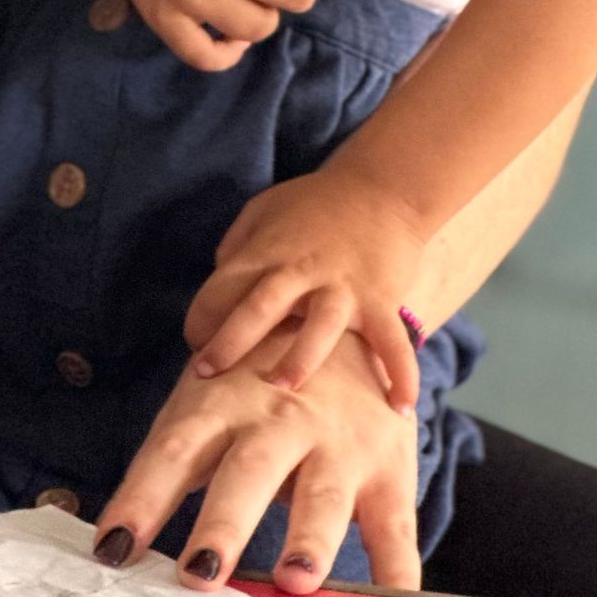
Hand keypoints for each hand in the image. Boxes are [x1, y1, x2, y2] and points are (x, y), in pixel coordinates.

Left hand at [92, 324, 418, 596]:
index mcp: (221, 402)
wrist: (342, 316)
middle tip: (200, 574)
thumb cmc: (251, 380)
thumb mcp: (204, 400)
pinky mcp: (387, 467)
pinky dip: (398, 570)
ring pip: (323, 493)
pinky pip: (395, 525)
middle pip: (247, 472)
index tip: (114, 549)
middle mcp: (279, 419)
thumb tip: (115, 545)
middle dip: (224, 524)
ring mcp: (338, 442)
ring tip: (296, 581)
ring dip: (309, 539)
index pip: (173, 451)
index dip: (142, 498)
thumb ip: (168, 466)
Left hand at [184, 171, 427, 410]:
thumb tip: (216, 285)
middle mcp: (301, 269)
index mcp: (268, 250)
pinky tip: (400, 408)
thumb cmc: (315, 202)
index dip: (201, 318)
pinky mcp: (380, 299)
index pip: (222, 287)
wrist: (384, 187)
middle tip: (205, 375)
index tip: (196, 345)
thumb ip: (237, 246)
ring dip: (300, 358)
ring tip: (283, 389)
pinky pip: (391, 341)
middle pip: (260, 307)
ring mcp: (342, 286)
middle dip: (230, 342)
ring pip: (319, 326)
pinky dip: (400, 373)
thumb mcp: (264, 209)